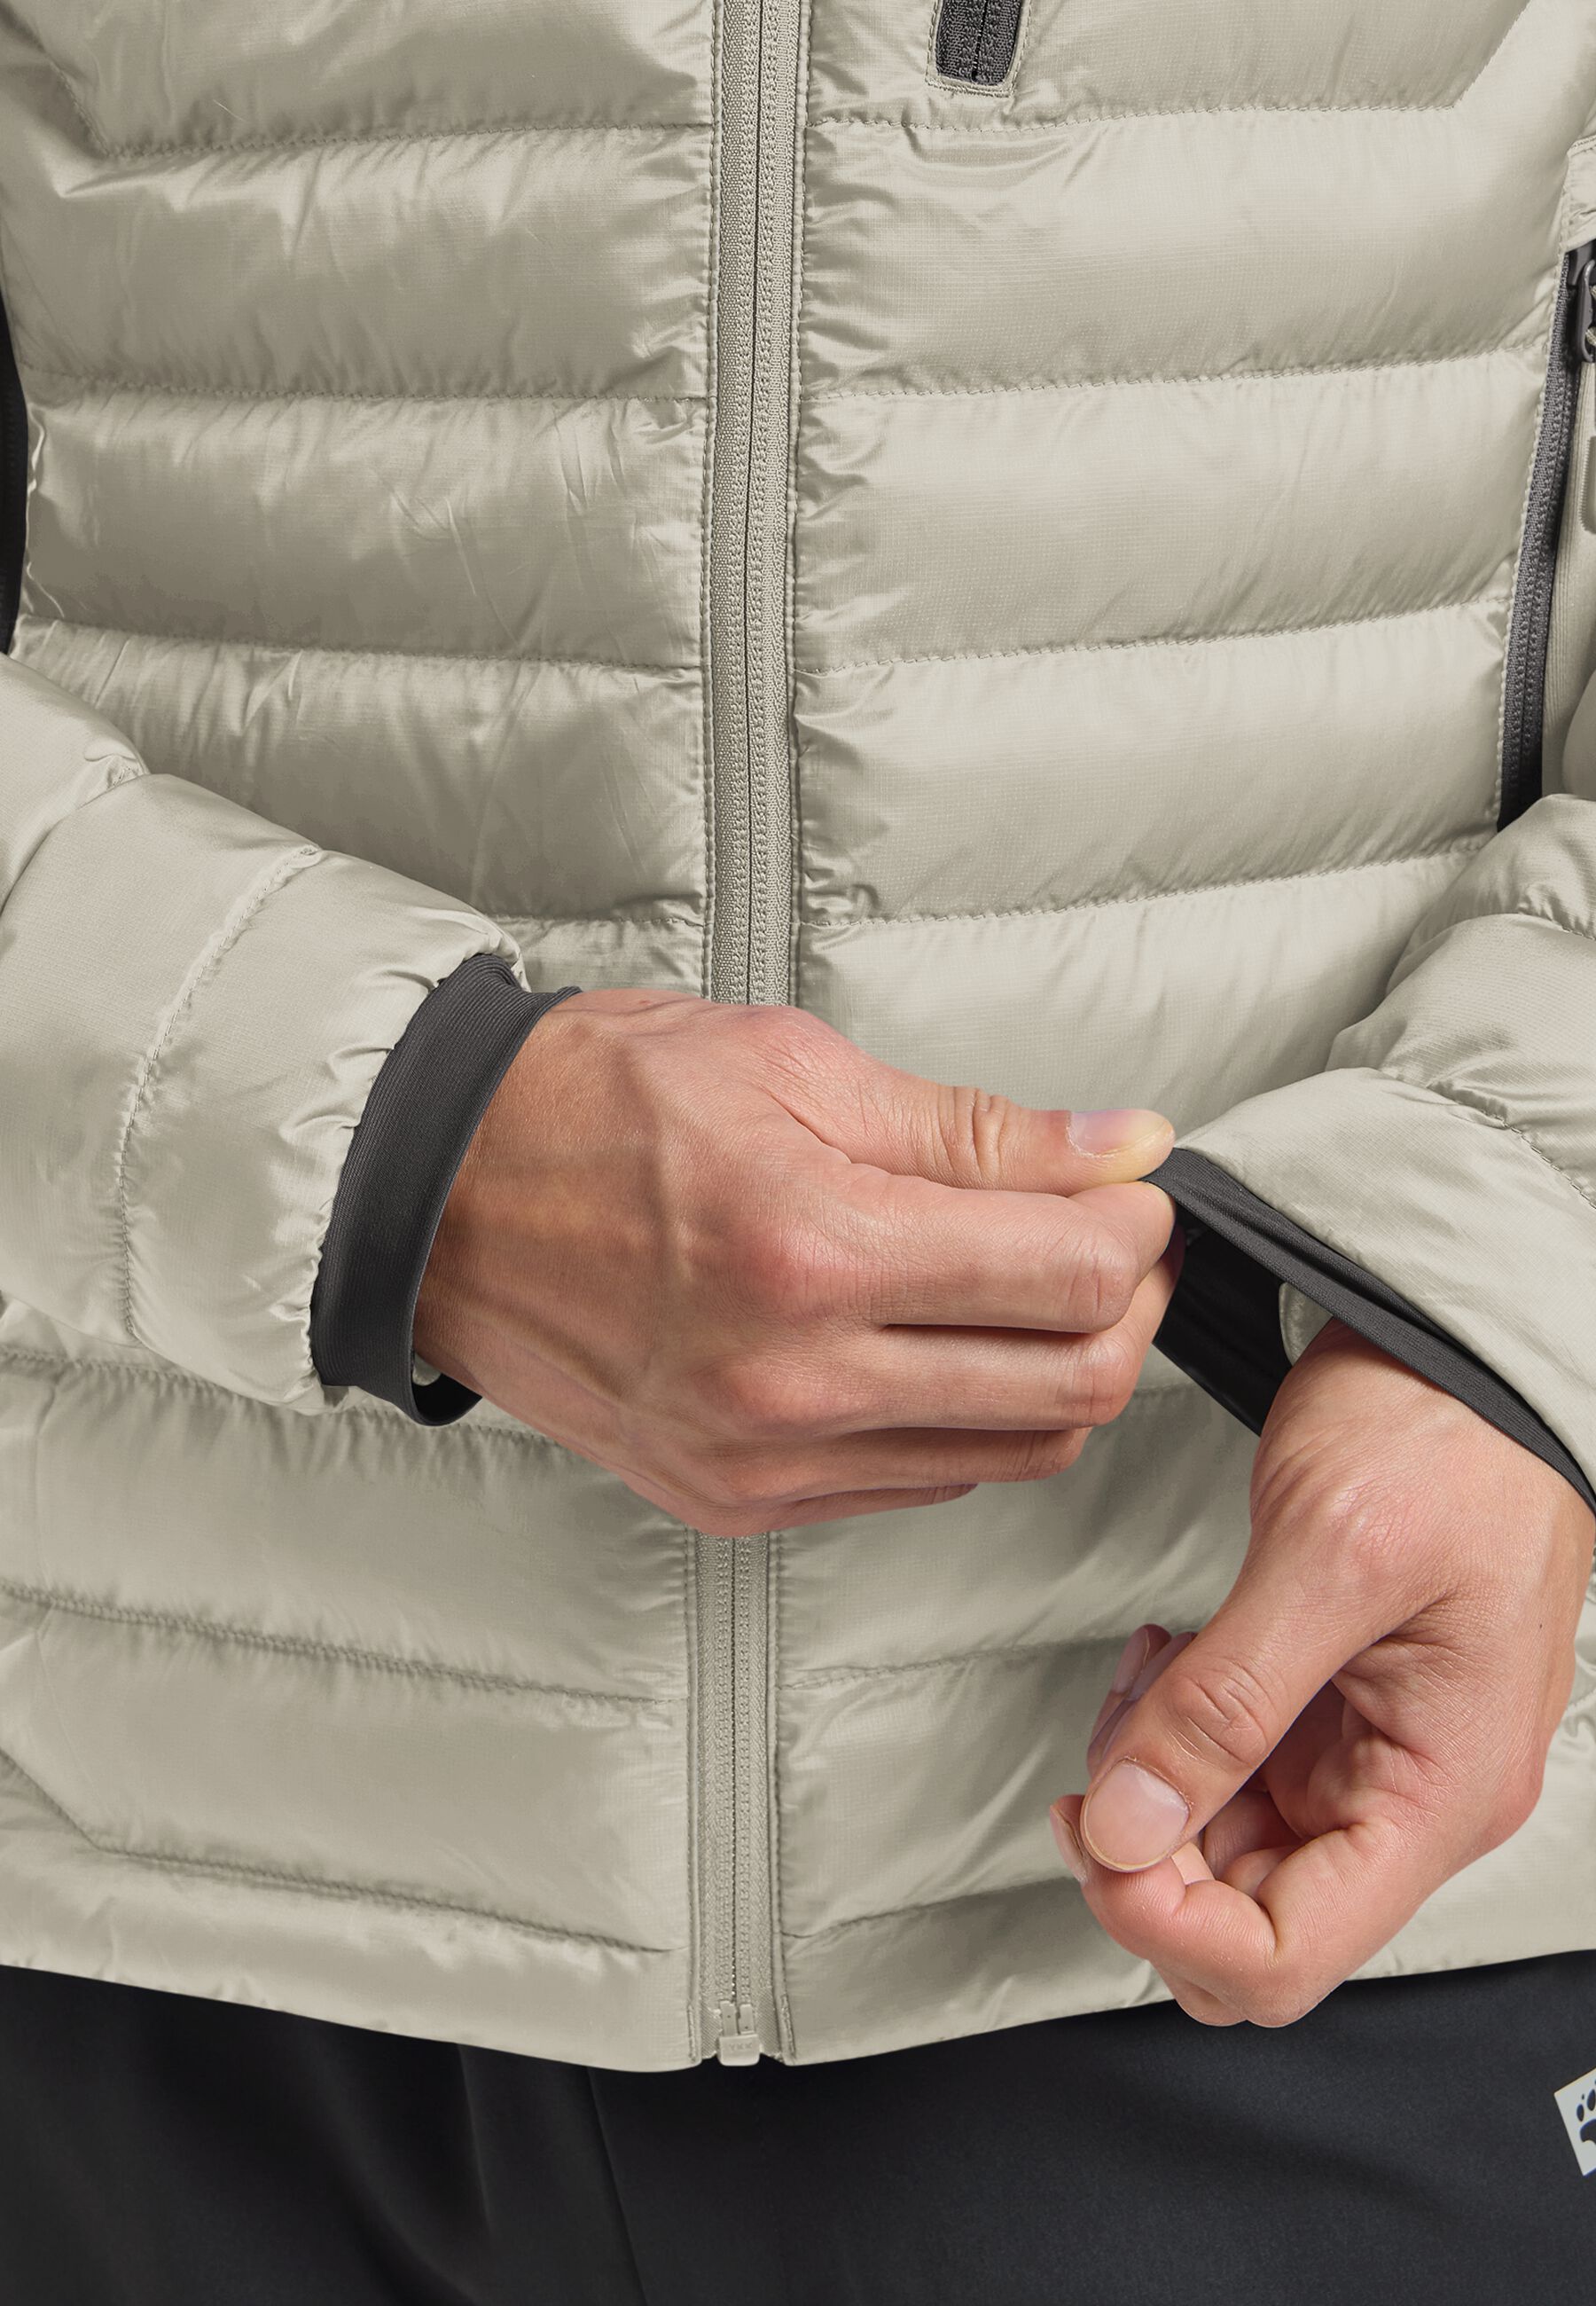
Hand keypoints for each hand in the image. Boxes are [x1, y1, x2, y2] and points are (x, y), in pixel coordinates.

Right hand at [415, 988, 1179, 1533]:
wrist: (441, 1201)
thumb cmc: (591, 1108)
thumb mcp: (791, 1067)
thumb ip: (974, 1130)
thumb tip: (1118, 1150)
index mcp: (811, 1249)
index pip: (1073, 1277)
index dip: (1138, 1225)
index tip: (1127, 1185)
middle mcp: (793, 1380)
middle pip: (1071, 1385)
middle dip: (1125, 1304)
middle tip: (1106, 1237)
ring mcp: (766, 1459)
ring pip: (1015, 1453)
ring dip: (1059, 1369)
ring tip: (1029, 1287)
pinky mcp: (742, 1501)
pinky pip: (924, 1482)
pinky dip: (970, 1419)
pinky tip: (942, 1346)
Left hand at [1049, 1318, 1594, 2024]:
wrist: (1464, 1353)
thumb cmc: (1445, 1435)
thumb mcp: (1326, 1556)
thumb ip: (1224, 1705)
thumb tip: (1129, 1827)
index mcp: (1439, 1793)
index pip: (1286, 1957)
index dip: (1170, 1924)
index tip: (1101, 1834)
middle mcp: (1411, 1796)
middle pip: (1243, 1916)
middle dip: (1150, 1847)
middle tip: (1114, 1741)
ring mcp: (1369, 1755)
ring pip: (1222, 1844)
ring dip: (1154, 1777)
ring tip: (1148, 1673)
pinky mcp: (1331, 1708)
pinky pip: (1229, 1769)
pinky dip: (1175, 1725)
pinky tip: (1171, 1655)